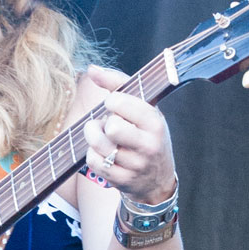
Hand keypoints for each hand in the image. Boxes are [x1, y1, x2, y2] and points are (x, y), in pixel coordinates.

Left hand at [81, 65, 176, 203]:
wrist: (156, 179)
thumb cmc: (145, 133)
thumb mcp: (143, 107)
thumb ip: (118, 84)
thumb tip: (91, 68)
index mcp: (155, 122)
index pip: (120, 102)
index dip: (112, 102)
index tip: (116, 106)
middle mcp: (148, 145)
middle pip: (111, 127)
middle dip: (102, 122)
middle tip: (108, 124)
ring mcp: (135, 165)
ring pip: (98, 145)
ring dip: (93, 138)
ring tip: (100, 135)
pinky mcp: (121, 180)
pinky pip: (93, 162)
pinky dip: (92, 154)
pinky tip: (102, 153)